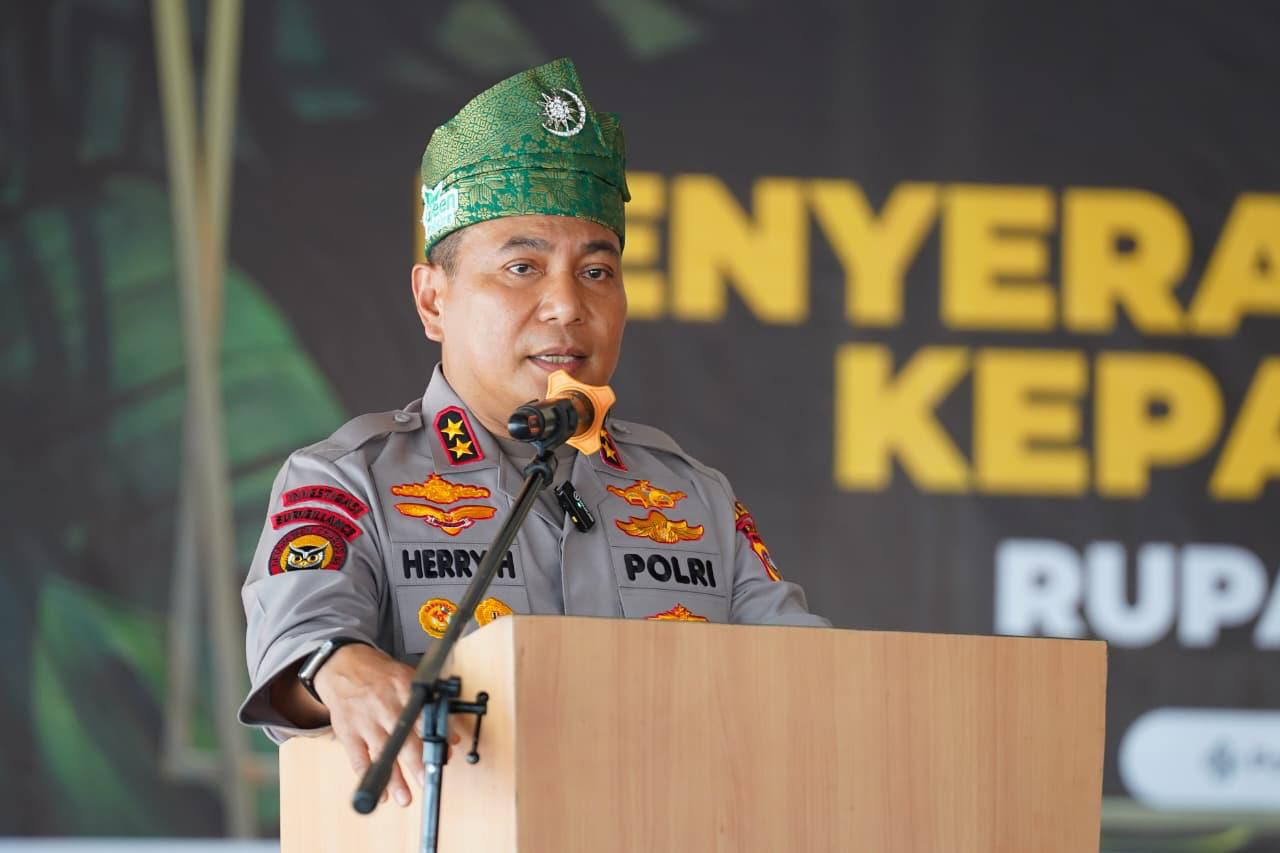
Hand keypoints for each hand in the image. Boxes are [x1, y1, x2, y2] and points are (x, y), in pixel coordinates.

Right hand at [313, 643, 467, 807]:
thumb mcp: (407, 679)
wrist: (343, 665)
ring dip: (394, 779)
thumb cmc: (380, 676)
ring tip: (405, 798)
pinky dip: (368, 777)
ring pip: (382, 752)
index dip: (436, 737)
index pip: (424, 716)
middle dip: (417, 762)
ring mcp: (365, 720)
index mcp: (404, 689)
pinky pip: (358, 758)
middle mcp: (385, 705)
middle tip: (427, 780)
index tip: (445, 754)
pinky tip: (378, 792)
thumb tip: (452, 737)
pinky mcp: (348, 731)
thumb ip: (429, 707)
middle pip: (404, 737)